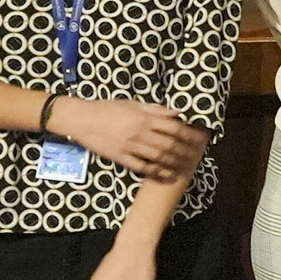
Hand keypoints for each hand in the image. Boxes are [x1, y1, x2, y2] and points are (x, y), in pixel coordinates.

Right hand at [58, 96, 207, 179]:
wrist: (80, 119)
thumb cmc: (107, 109)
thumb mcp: (132, 103)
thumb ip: (156, 109)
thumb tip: (178, 112)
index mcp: (143, 117)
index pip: (173, 127)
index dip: (189, 134)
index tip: (200, 139)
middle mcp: (139, 131)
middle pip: (169, 144)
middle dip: (185, 151)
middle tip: (196, 156)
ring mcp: (129, 145)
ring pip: (158, 157)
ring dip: (174, 163)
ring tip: (186, 167)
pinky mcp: (120, 157)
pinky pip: (141, 167)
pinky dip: (156, 172)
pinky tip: (166, 175)